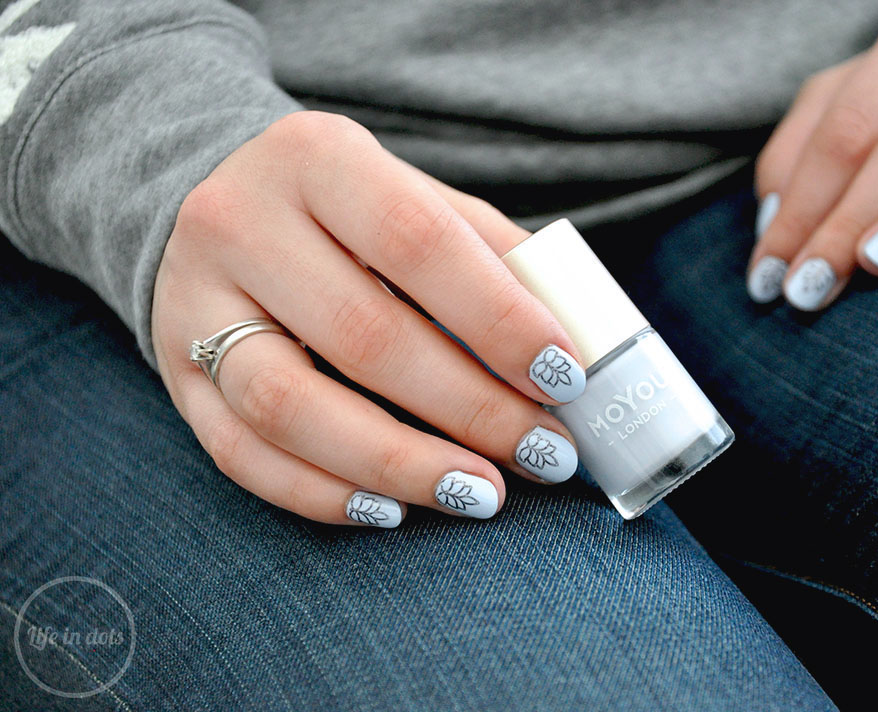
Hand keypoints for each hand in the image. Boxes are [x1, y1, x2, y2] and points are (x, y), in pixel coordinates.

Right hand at [152, 111, 584, 526]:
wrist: (215, 204)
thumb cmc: (344, 210)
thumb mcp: (412, 197)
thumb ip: (490, 256)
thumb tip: (579, 342)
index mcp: (318, 159)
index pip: (419, 241)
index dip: (500, 319)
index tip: (567, 378)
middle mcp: (241, 224)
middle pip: (364, 335)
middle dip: (471, 408)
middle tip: (547, 453)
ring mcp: (194, 305)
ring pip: (290, 408)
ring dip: (399, 464)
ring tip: (481, 495)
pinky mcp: (174, 376)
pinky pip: (242, 454)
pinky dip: (323, 495)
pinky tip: (393, 510)